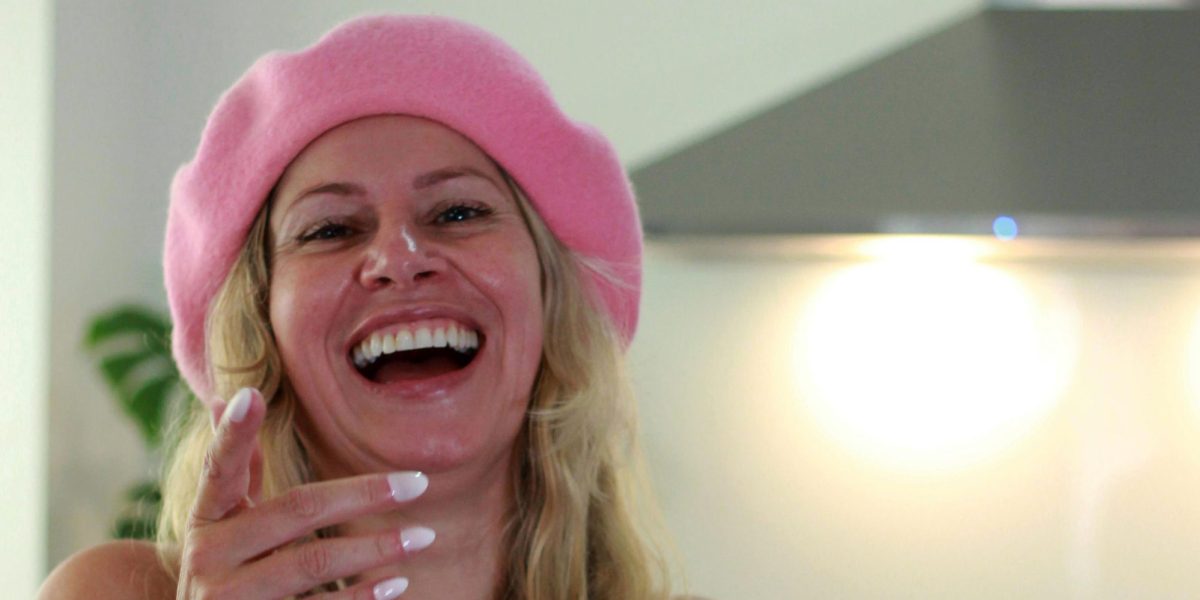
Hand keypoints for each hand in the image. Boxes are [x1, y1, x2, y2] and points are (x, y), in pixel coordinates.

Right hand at [176, 388, 431, 598]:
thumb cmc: (226, 566)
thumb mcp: (222, 521)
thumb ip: (237, 467)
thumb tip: (232, 396)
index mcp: (205, 516)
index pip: (219, 467)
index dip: (234, 434)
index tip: (252, 395)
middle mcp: (208, 555)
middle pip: (295, 510)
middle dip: (363, 495)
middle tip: (419, 484)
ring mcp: (229, 598)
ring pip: (313, 563)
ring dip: (375, 548)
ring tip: (423, 536)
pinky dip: (360, 597)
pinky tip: (397, 583)